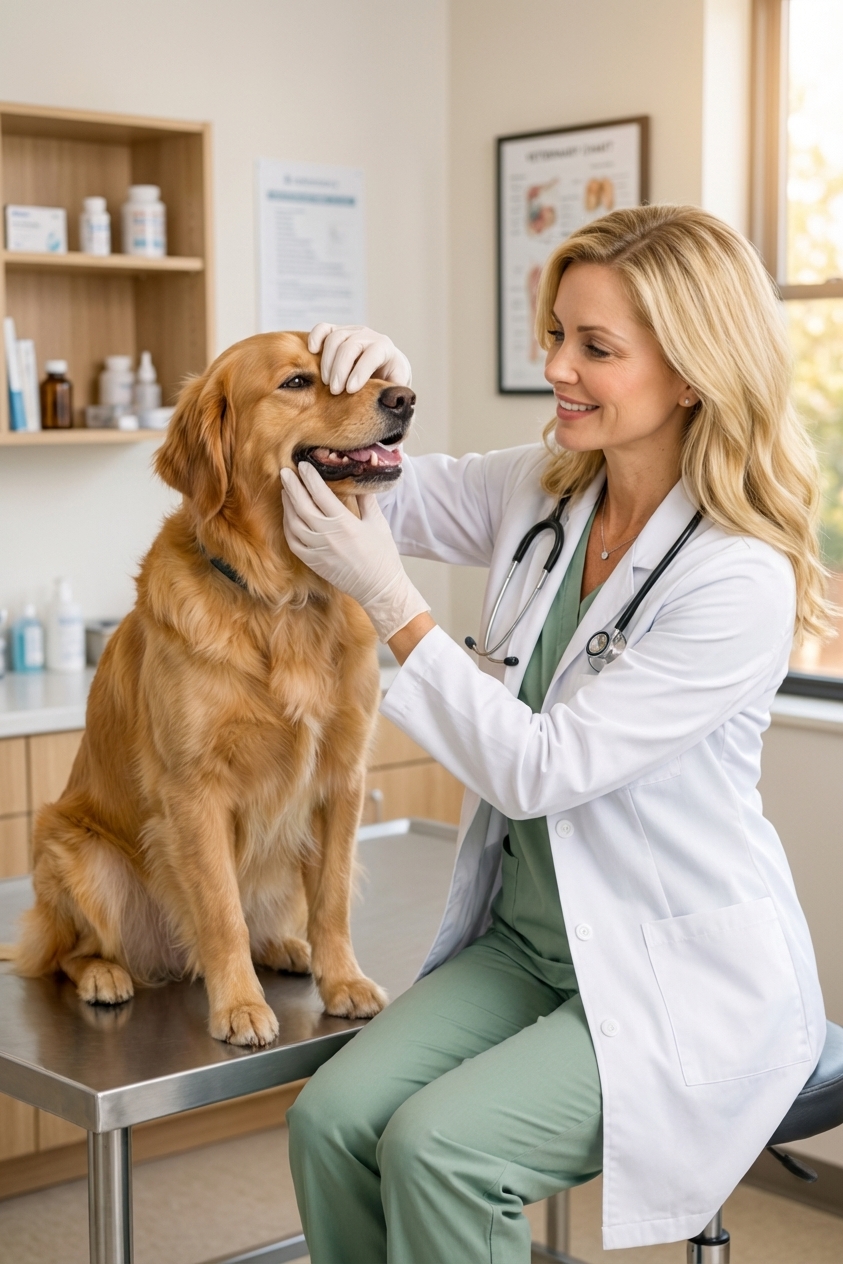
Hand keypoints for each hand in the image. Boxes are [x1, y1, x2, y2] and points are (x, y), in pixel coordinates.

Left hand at [280, 462, 428, 641]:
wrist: (379, 587)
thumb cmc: (382, 554)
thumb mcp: (377, 523)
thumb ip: (365, 500)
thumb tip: (357, 479)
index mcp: (344, 523)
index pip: (320, 493)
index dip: (309, 477)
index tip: (303, 465)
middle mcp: (327, 535)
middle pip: (301, 505)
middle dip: (291, 486)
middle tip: (285, 472)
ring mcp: (317, 550)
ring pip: (293, 523)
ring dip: (287, 505)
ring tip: (286, 491)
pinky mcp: (313, 562)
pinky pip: (293, 542)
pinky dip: (288, 526)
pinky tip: (289, 517)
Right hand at [308, 324, 411, 394]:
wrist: (381, 366)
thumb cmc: (388, 380)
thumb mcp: (396, 386)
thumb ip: (396, 392)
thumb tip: (394, 401)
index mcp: (384, 348)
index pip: (372, 354)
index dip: (361, 372)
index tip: (350, 390)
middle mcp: (367, 335)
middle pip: (350, 346)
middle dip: (340, 369)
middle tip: (334, 391)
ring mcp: (350, 331)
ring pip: (335, 338)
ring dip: (327, 362)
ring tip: (326, 383)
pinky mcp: (336, 331)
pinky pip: (323, 328)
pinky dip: (315, 337)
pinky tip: (312, 352)